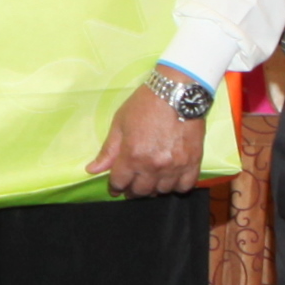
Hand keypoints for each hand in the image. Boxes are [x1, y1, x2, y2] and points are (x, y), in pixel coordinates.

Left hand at [85, 72, 207, 197]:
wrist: (177, 92)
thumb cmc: (144, 105)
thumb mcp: (120, 124)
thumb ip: (108, 151)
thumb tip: (92, 170)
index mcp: (132, 156)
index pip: (120, 183)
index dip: (115, 187)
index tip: (116, 187)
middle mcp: (153, 166)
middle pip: (141, 191)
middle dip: (133, 190)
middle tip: (132, 185)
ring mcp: (175, 166)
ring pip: (162, 191)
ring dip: (154, 189)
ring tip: (151, 180)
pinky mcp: (193, 162)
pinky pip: (185, 186)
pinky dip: (177, 186)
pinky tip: (171, 179)